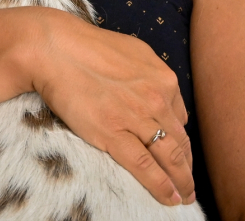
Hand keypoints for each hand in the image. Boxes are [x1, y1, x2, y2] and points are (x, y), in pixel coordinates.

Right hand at [28, 12, 194, 205]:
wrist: (55, 49)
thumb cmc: (87, 46)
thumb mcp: (132, 52)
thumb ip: (151, 75)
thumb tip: (161, 93)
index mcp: (162, 79)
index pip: (180, 119)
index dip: (182, 142)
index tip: (180, 155)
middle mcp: (157, 98)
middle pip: (180, 141)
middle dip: (187, 167)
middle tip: (189, 186)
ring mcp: (136, 117)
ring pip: (170, 156)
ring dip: (181, 180)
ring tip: (184, 196)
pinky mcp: (113, 133)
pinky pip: (146, 166)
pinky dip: (161, 185)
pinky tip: (170, 197)